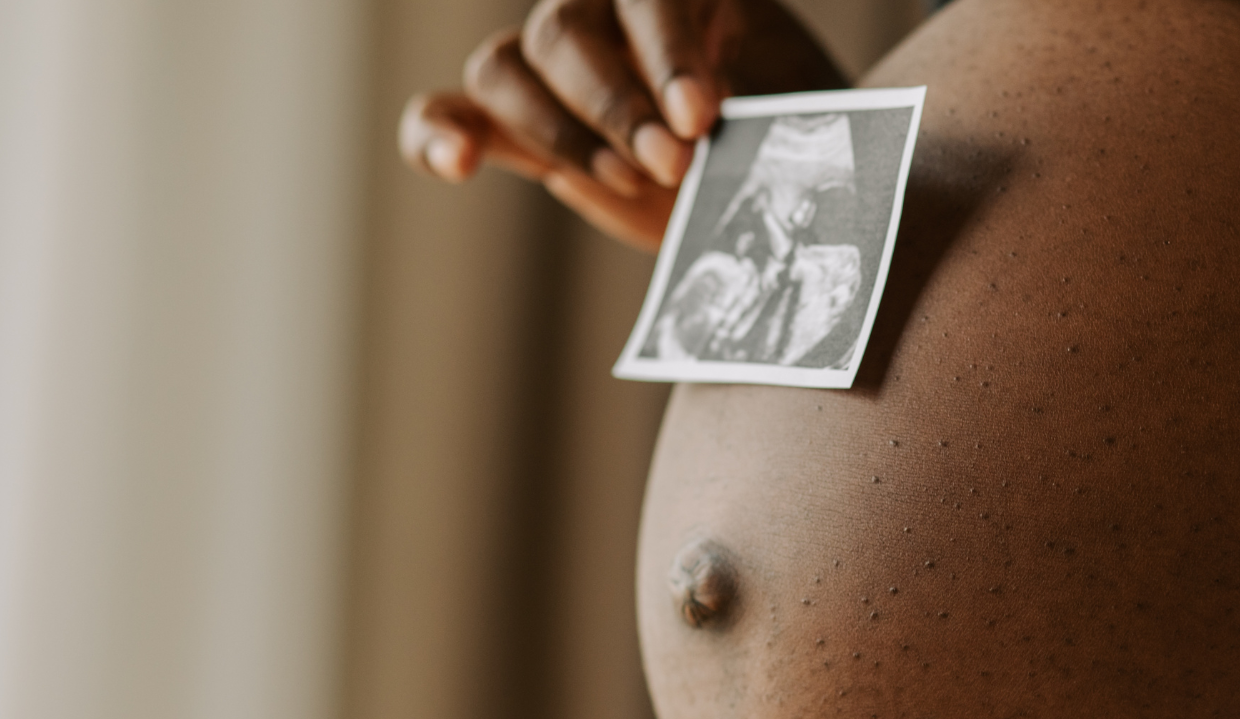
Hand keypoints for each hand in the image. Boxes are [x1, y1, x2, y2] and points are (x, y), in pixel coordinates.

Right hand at [399, 0, 846, 249]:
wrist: (777, 178)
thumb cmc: (792, 134)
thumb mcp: (800, 110)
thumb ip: (773, 106)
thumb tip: (773, 126)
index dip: (666, 55)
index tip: (700, 117)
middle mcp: (603, 9)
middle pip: (563, 29)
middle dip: (615, 105)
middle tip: (673, 164)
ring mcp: (553, 66)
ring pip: (505, 69)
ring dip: (558, 132)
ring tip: (623, 181)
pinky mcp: (520, 125)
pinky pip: (452, 113)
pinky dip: (439, 135)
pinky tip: (457, 166)